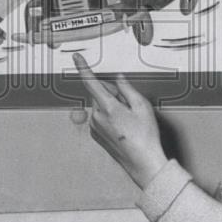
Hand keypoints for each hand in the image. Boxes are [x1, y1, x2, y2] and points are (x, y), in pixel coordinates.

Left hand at [73, 53, 166, 188]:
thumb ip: (127, 88)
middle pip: (100, 94)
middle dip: (113, 93)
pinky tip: (123, 126)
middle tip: (129, 105)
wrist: (143, 162)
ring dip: (112, 106)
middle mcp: (97, 117)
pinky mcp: (96, 135)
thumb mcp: (142, 106)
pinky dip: (110, 117)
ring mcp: (95, 128)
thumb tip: (119, 80)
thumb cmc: (145, 138)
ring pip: (100, 106)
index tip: (77, 58)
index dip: (83, 68)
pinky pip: (100, 118)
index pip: (91, 82)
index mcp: (107, 107)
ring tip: (128, 120)